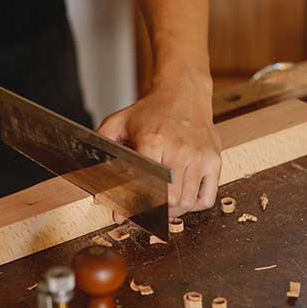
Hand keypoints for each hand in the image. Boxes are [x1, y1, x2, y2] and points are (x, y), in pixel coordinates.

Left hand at [97, 72, 221, 217]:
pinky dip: (195, 206)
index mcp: (154, 140)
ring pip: (187, 202)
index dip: (135, 203)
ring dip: (174, 211)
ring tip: (163, 208)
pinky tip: (184, 200)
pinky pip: (207, 197)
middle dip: (155, 211)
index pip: (146, 184)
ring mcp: (200, 156)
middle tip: (146, 211)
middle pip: (169, 199)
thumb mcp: (121, 121)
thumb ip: (104, 143)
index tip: (124, 215)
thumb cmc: (152, 110)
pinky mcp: (214, 160)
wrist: (184, 92)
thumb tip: (91, 172)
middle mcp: (179, 149)